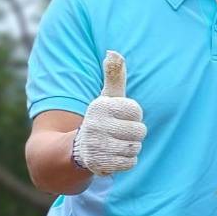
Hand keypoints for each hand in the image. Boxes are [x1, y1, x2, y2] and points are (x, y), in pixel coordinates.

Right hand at [71, 51, 145, 175]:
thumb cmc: (101, 119)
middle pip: (139, 131)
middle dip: (134, 134)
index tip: (121, 117)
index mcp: (100, 106)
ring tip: (116, 144)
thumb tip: (113, 52)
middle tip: (120, 133)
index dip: (133, 116)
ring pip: (135, 147)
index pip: (136, 111)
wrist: (77, 149)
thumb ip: (114, 77)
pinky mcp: (100, 163)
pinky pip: (130, 163)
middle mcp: (96, 125)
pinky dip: (126, 161)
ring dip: (130, 148)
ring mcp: (97, 145)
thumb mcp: (106, 97)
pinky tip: (114, 156)